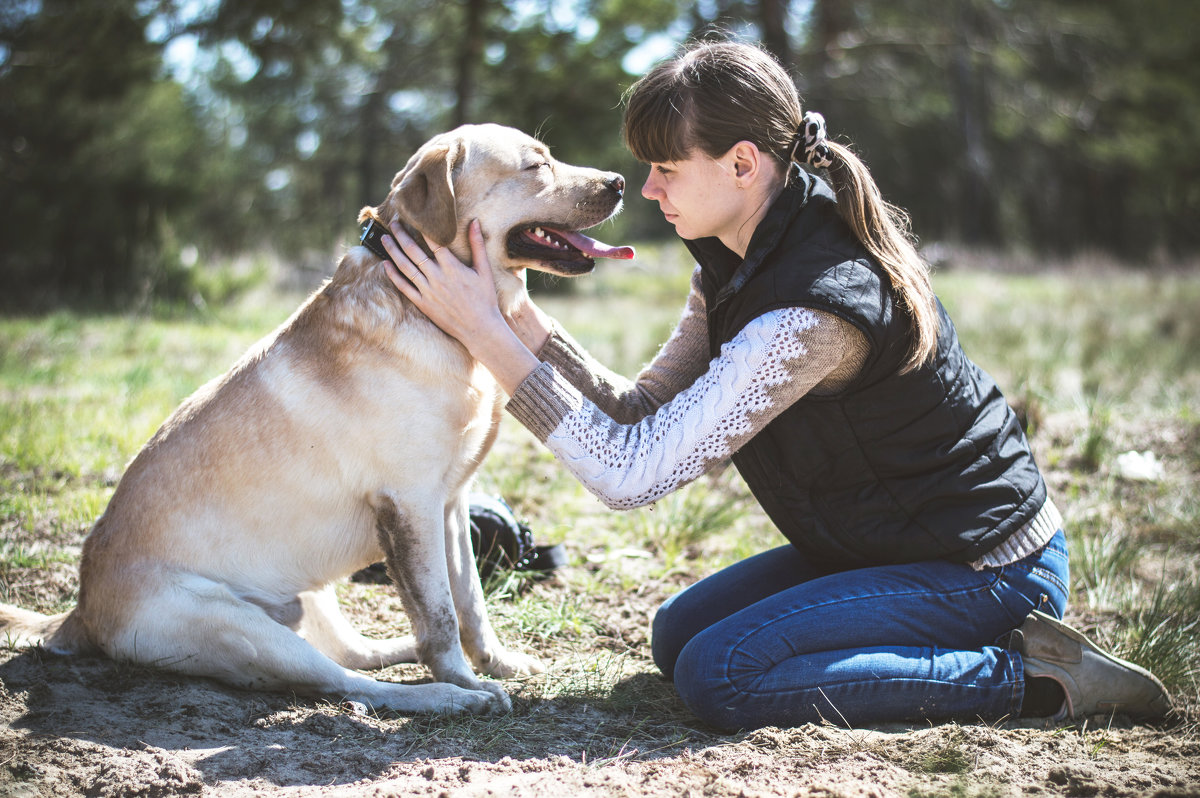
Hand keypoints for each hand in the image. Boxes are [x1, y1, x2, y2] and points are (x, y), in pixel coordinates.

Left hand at [381, 219, 505, 347]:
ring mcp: (428, 291)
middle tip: (394, 222)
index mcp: (452, 267)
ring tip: (385, 238)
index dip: (422, 228)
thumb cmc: (485, 299)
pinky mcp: (423, 304)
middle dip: (401, 235)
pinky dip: (393, 275)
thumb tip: (474, 221)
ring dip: (393, 251)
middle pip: (413, 251)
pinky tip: (385, 264)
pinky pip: (404, 287)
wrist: (480, 329)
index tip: (414, 216)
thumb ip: (477, 245)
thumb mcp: (484, 270)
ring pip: (405, 267)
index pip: (433, 241)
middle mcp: (437, 277)